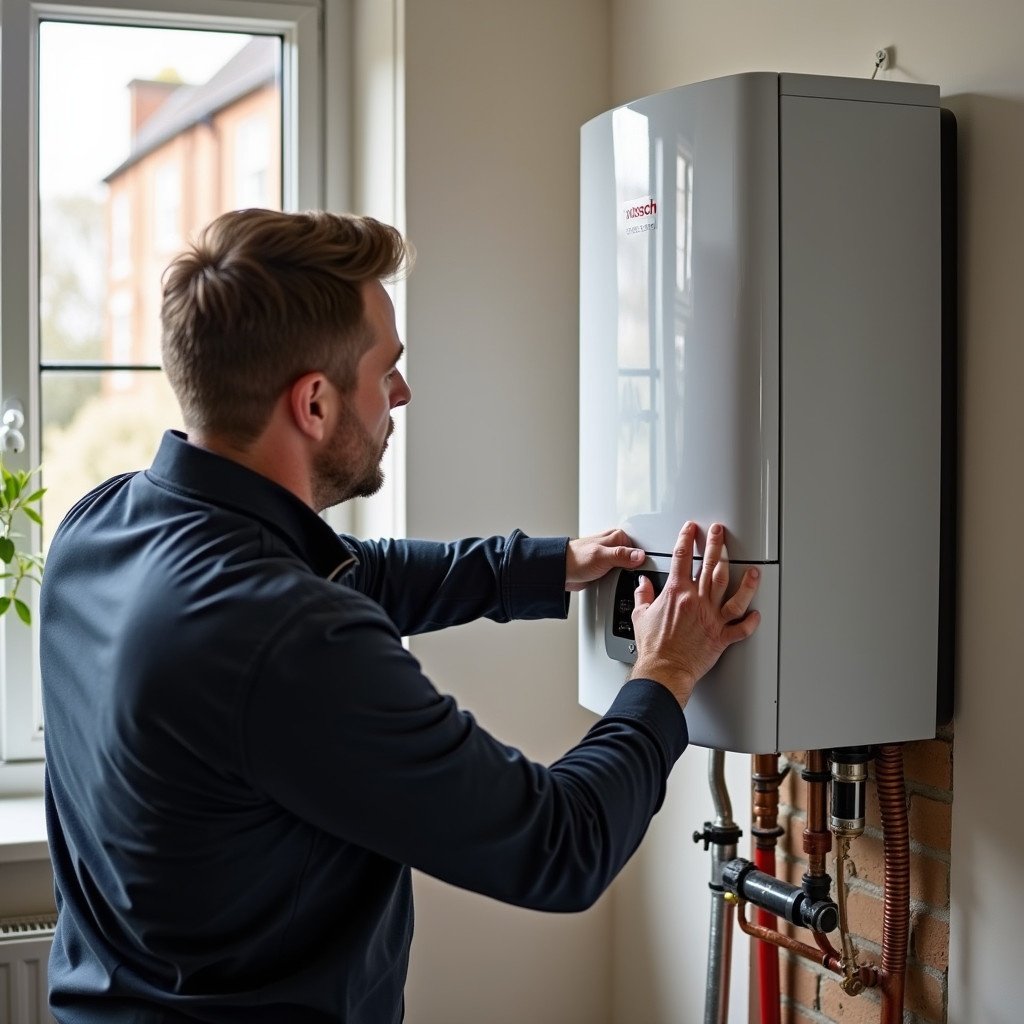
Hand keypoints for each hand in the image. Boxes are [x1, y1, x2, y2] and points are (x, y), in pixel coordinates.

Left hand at [565, 528, 644, 591]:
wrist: (561, 572)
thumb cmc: (576, 559)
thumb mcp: (602, 556)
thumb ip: (621, 555)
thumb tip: (640, 555)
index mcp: (617, 537)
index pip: (639, 548)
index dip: (642, 560)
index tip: (643, 570)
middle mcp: (615, 545)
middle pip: (634, 558)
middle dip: (633, 569)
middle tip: (630, 578)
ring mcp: (610, 557)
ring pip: (626, 567)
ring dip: (624, 575)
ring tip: (620, 581)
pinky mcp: (605, 567)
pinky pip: (617, 574)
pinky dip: (617, 580)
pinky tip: (614, 583)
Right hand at [630, 522, 759, 708]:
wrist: (663, 669)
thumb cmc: (653, 647)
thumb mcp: (640, 616)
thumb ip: (643, 596)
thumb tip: (643, 584)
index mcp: (676, 594)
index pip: (681, 558)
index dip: (686, 539)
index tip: (691, 530)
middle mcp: (696, 601)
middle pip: (710, 566)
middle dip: (716, 545)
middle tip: (720, 532)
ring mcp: (711, 618)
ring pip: (733, 593)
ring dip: (745, 579)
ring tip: (753, 569)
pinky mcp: (721, 637)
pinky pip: (741, 628)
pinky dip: (751, 622)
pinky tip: (756, 613)